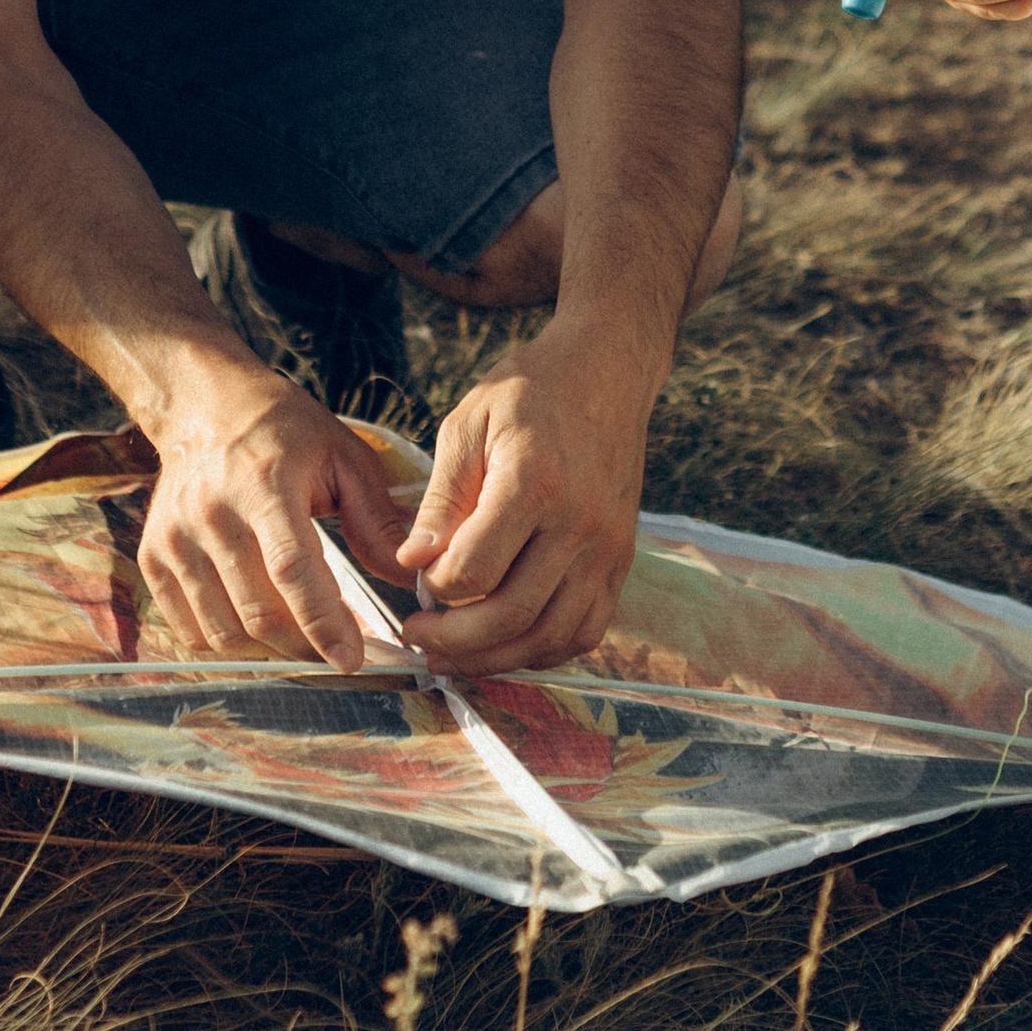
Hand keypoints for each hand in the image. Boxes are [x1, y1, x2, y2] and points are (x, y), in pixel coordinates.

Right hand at [136, 364, 414, 668]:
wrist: (203, 406)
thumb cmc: (283, 430)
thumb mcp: (343, 457)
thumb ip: (377, 519)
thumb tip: (408, 574)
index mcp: (263, 485)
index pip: (291, 570)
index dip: (322, 622)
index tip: (352, 658)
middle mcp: (211, 515)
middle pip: (258, 612)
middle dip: (305, 647)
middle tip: (338, 651)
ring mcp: (175, 540)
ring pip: (223, 632)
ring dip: (270, 652)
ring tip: (302, 641)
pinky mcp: (154, 558)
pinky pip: (191, 630)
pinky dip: (228, 645)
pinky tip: (258, 631)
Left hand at [392, 322, 649, 673]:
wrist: (608, 371)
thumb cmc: (531, 390)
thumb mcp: (468, 424)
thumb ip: (441, 498)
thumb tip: (410, 563)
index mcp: (535, 483)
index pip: (474, 570)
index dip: (434, 587)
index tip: (415, 577)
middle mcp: (580, 523)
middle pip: (513, 615)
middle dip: (455, 641)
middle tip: (418, 637)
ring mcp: (608, 547)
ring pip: (551, 636)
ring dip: (496, 659)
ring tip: (454, 655)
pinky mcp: (621, 560)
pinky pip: (586, 629)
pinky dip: (543, 649)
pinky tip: (507, 642)